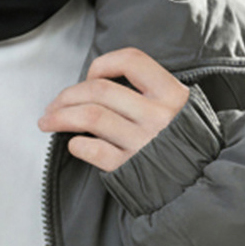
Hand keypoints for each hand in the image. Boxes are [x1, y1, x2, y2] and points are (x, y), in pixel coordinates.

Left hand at [37, 47, 189, 171]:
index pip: (131, 60)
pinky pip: (93, 149)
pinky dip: (76, 144)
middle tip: (53, 105)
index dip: (102, 64)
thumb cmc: (178, 143)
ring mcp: (144, 142)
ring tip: (48, 121)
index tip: (90, 76)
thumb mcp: (177, 108)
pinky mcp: (130, 168)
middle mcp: (159, 116)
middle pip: (99, 90)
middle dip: (67, 95)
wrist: (196, 185)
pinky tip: (74, 144)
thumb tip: (95, 82)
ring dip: (60, 116)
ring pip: (90, 116)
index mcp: (172, 94)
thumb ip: (147, 91)